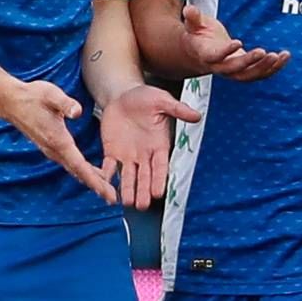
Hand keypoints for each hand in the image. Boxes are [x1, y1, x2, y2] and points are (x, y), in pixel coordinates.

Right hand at [0, 76, 116, 203]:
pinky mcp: (50, 147)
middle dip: (96, 185)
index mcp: (58, 140)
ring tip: (106, 189)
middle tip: (112, 198)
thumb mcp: (51, 95)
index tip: (106, 191)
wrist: (11, 102)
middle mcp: (54, 149)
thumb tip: (77, 112)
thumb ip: (66, 104)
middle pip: (78, 172)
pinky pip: (69, 164)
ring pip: (74, 169)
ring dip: (90, 180)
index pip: (79, 165)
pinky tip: (91, 172)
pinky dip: (82, 171)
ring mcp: (51, 150)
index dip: (94, 179)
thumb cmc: (32, 96)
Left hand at [99, 84, 199, 210]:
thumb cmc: (145, 97)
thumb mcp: (162, 100)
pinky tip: (104, 187)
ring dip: (127, 190)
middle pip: (145, 177)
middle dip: (143, 191)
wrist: (121, 94)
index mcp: (159, 145)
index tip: (158, 193)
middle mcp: (144, 155)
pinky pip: (109, 168)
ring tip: (127, 203)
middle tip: (142, 206)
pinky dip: (106, 177)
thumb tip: (197, 116)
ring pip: (128, 177)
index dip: (159, 179)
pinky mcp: (112, 152)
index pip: (160, 166)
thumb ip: (177, 109)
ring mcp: (127, 156)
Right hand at [176, 3, 288, 82]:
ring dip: (265, 68)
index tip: (237, 42)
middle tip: (263, 52)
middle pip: (235, 70)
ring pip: (249, 75)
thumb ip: (193, 18)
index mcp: (206, 55)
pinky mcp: (244, 71)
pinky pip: (260, 74)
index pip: (215, 56)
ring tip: (278, 56)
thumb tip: (189, 9)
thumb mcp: (193, 24)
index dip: (225, 51)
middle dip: (249, 62)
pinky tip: (284, 56)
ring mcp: (233, 71)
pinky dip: (273, 68)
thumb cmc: (198, 35)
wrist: (199, 53)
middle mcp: (220, 67)